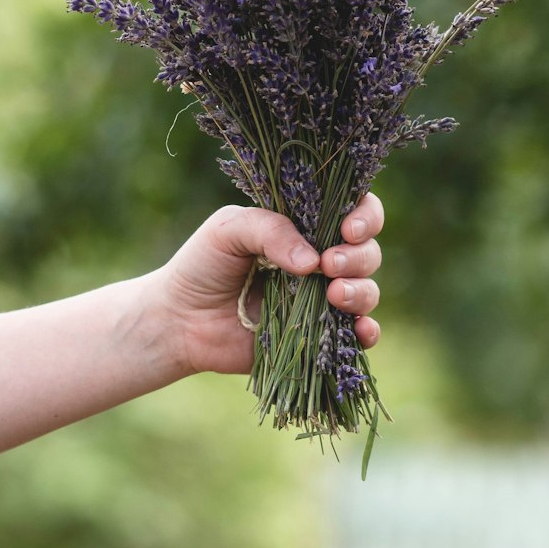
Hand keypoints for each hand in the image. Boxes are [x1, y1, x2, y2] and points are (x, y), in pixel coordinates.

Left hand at [153, 194, 383, 377]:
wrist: (180, 320)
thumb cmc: (203, 264)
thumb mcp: (229, 230)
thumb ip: (270, 231)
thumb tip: (313, 262)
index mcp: (305, 227)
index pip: (354, 211)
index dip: (364, 217)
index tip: (347, 229)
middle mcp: (321, 261)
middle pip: (367, 251)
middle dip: (357, 256)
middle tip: (327, 264)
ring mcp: (322, 300)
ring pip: (367, 290)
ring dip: (361, 291)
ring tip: (334, 295)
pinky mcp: (318, 336)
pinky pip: (358, 334)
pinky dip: (368, 331)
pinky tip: (360, 330)